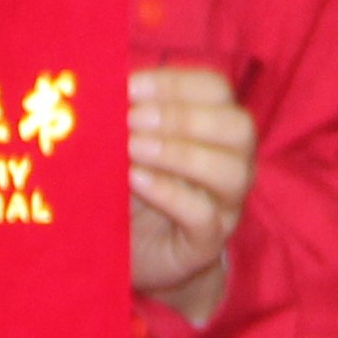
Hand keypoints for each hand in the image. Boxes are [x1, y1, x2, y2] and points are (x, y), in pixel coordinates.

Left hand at [126, 62, 255, 322]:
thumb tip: (100, 85)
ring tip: (133, 148)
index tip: (129, 87)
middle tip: (133, 119)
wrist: (127, 254)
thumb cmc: (128, 188)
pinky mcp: (206, 242)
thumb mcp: (123, 145)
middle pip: (238, 127)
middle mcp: (231, 162)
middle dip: (183, 117)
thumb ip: (122, 116)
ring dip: (180, 153)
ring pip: (231, 172)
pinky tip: (136, 180)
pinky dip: (170, 193)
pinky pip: (203, 216)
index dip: (175, 83)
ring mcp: (225, 205)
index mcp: (214, 127)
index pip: (216, 90)